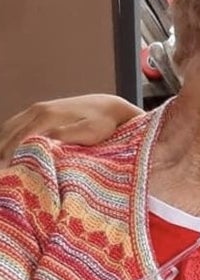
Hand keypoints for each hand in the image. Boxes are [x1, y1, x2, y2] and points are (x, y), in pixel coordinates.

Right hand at [0, 94, 142, 167]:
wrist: (108, 106)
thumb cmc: (101, 123)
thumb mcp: (88, 132)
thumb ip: (65, 136)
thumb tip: (43, 142)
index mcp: (47, 116)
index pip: (19, 138)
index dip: (10, 156)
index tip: (7, 172)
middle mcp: (37, 110)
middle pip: (9, 133)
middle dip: (2, 152)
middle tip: (3, 172)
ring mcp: (36, 108)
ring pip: (9, 127)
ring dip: (2, 144)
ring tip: (3, 165)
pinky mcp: (39, 110)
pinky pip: (16, 124)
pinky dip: (8, 137)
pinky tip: (7, 151)